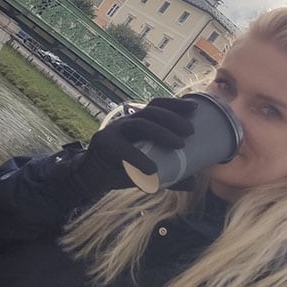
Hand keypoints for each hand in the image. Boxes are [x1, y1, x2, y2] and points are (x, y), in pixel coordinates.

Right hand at [73, 97, 196, 191]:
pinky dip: (139, 159)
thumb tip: (194, 183)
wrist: (92, 176)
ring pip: (140, 124)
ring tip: (179, 144)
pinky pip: (124, 149)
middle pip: (151, 112)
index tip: (194, 108)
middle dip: (172, 118)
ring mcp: (115, 130)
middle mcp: (127, 121)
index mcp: (138, 122)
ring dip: (161, 132)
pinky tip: (152, 170)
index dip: (175, 104)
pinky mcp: (105, 144)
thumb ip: (169, 173)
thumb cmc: (122, 167)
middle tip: (190, 131)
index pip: (156, 106)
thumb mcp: (148, 168)